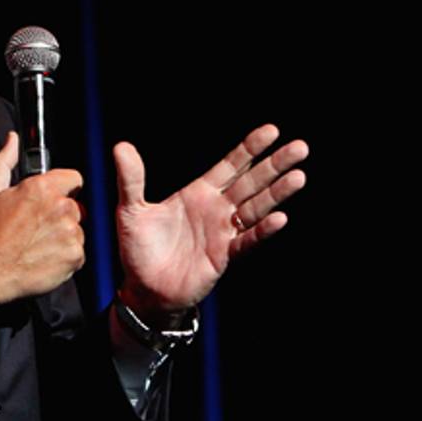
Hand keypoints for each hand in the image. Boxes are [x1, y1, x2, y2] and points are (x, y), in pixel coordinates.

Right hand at [0, 132, 85, 314]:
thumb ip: (4, 161)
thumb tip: (12, 140)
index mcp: (43, 188)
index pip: (74, 178)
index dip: (64, 187)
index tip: (52, 198)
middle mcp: (61, 208)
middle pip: (75, 206)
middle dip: (61, 214)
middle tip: (39, 226)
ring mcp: (70, 233)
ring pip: (77, 229)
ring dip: (64, 235)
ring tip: (39, 243)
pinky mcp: (74, 256)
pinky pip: (78, 252)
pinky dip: (66, 256)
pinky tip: (45, 257)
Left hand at [113, 124, 308, 318]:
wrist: (144, 290)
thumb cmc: (139, 249)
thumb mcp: (131, 210)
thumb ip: (131, 179)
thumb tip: (121, 147)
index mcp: (198, 193)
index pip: (230, 165)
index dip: (250, 148)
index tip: (271, 130)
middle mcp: (216, 209)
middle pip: (252, 182)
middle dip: (275, 164)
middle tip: (301, 146)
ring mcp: (223, 232)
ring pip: (256, 207)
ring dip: (277, 193)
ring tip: (299, 176)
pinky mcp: (224, 256)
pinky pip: (247, 240)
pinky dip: (262, 230)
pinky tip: (280, 218)